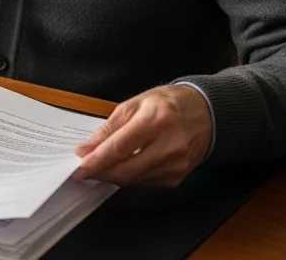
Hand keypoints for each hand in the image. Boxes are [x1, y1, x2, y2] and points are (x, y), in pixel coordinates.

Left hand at [73, 84, 212, 186]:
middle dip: (100, 173)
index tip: (78, 166)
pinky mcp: (178, 177)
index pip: (119, 148)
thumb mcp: (136, 103)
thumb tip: (88, 148)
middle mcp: (169, 145)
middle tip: (83, 171)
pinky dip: (130, 177)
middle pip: (126, 169)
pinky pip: (145, 183)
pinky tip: (122, 168)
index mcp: (156, 120)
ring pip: (134, 180)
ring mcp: (176, 164)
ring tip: (100, 167)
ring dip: (113, 176)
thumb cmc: (168, 103)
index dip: (96, 160)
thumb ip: (110, 127)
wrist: (207, 114)